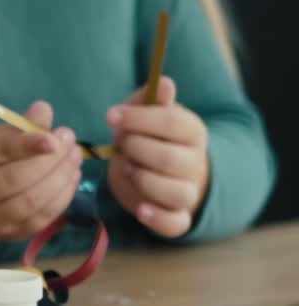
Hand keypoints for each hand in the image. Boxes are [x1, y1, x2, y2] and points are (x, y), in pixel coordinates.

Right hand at [0, 101, 83, 239]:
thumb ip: (20, 126)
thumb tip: (44, 110)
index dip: (28, 144)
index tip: (55, 138)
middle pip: (16, 179)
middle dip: (50, 160)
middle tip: (70, 140)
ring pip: (32, 201)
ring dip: (60, 178)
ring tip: (75, 156)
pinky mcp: (11, 234)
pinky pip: (42, 217)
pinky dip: (63, 196)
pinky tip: (72, 176)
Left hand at [106, 76, 209, 237]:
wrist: (157, 168)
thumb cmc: (149, 134)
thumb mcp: (146, 112)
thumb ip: (150, 99)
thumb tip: (164, 82)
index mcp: (191, 131)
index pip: (172, 123)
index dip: (138, 119)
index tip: (110, 115)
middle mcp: (195, 162)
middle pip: (169, 158)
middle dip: (136, 149)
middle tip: (120, 143)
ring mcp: (188, 191)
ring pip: (175, 192)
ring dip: (144, 180)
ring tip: (129, 168)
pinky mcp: (177, 217)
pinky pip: (175, 224)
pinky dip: (157, 218)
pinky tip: (141, 209)